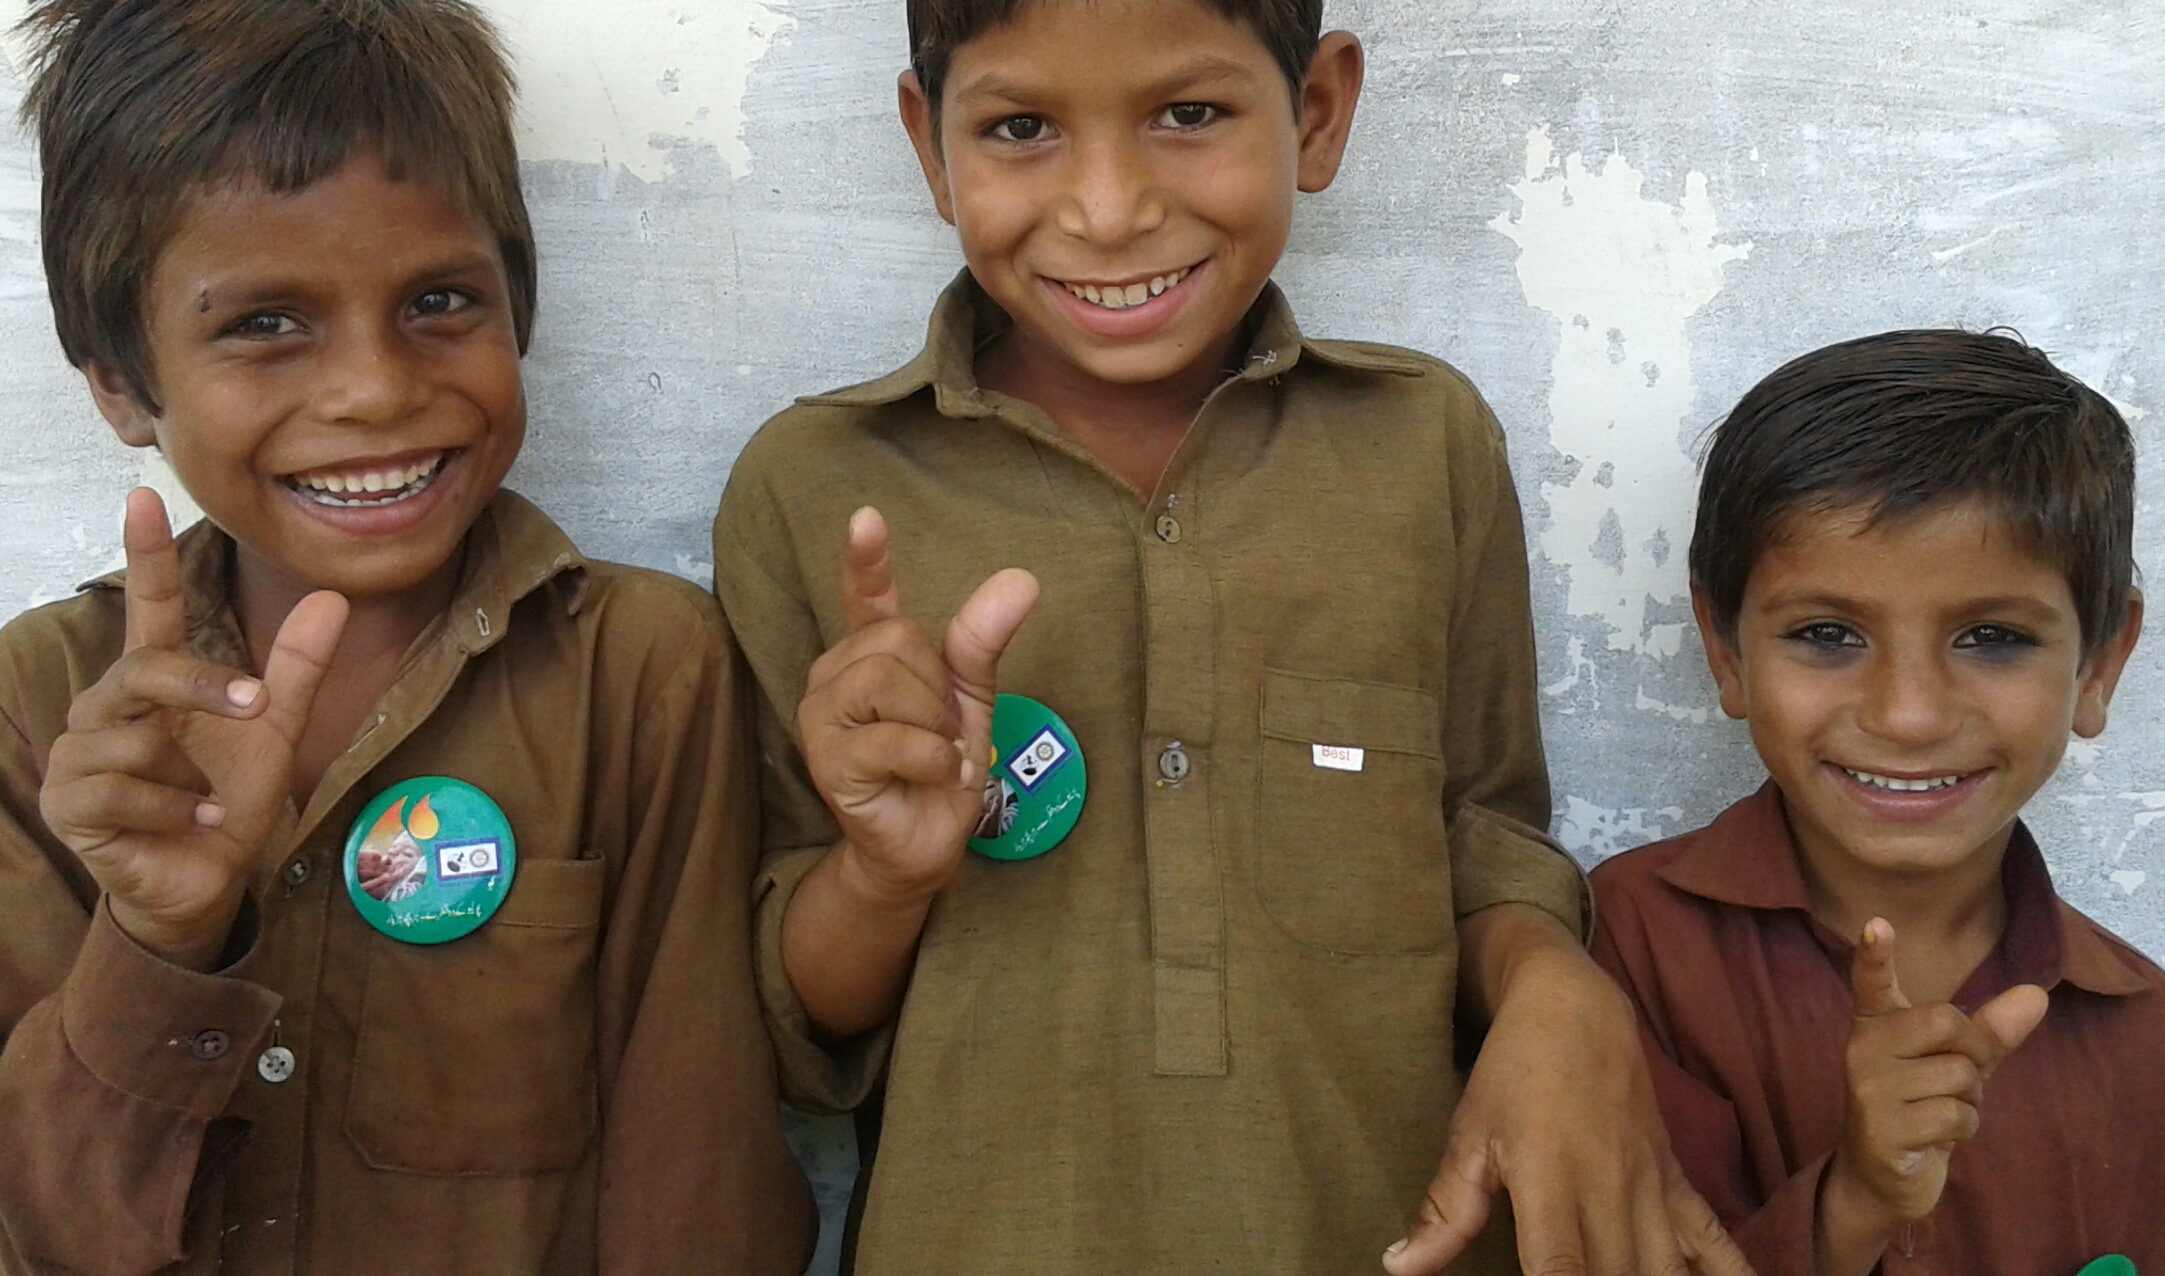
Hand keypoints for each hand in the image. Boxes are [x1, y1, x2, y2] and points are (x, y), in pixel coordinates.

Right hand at [38, 489, 346, 970]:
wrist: (207, 883)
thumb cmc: (229, 802)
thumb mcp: (277, 733)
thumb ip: (297, 670)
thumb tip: (332, 599)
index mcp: (155, 684)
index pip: (147, 610)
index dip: (145, 554)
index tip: (143, 494)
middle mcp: (106, 708)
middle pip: (146, 670)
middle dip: (204, 688)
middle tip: (254, 707)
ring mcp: (80, 754)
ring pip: (137, 739)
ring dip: (191, 776)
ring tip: (207, 799)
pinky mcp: (70, 802)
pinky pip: (122, 792)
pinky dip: (175, 810)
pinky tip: (195, 823)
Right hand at [798, 506, 1037, 907]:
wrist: (923, 845)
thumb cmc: (939, 767)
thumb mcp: (972, 698)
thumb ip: (983, 640)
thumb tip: (1022, 578)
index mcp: (867, 653)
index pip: (864, 597)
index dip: (865, 559)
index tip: (867, 518)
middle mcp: (833, 677)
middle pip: (896, 639)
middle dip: (939, 688)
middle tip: (944, 734)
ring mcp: (821, 718)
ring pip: (886, 679)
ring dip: (935, 724)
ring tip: (936, 754)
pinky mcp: (827, 761)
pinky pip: (893, 737)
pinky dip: (933, 758)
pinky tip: (934, 775)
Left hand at [1386, 907, 1750, 1275]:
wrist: (1574, 1007)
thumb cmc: (1511, 1072)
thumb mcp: (1469, 1136)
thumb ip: (1443, 1212)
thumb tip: (1399, 1266)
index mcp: (1550, 1179)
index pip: (1560, 1269)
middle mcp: (1609, 1188)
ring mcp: (1651, 1187)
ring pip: (1667, 1271)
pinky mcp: (1677, 1181)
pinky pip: (1715, 1242)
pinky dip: (1732, 1275)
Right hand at [1818, 919, 2046, 1269]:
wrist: (1882, 1176)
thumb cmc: (1921, 1107)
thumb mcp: (1956, 1064)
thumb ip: (1992, 1029)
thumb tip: (2037, 994)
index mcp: (1876, 1025)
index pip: (1872, 982)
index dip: (1874, 953)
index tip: (1876, 925)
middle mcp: (1861, 1049)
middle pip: (1945, 1021)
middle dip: (1972, 1053)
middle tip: (1954, 1079)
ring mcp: (1867, 1090)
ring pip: (1958, 1074)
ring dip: (1970, 1100)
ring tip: (1941, 1112)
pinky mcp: (1881, 1129)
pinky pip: (1954, 1115)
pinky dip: (1963, 1128)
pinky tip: (1936, 1137)